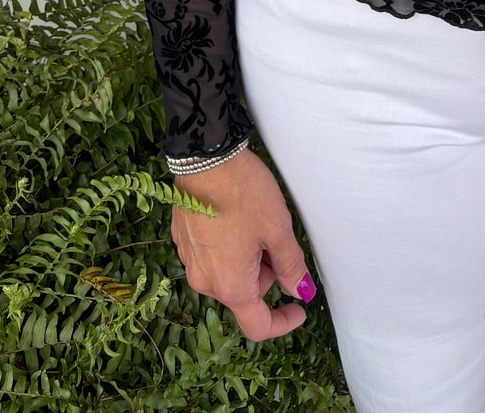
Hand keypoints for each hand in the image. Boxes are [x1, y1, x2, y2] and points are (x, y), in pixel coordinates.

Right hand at [170, 144, 316, 341]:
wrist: (204, 157)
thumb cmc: (244, 192)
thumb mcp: (278, 229)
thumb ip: (291, 266)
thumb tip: (302, 291)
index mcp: (231, 285)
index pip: (258, 326)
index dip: (283, 322)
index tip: (299, 309)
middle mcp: (204, 281)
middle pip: (244, 294)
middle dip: (266, 274)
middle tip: (276, 237)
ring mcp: (189, 261)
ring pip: (228, 274)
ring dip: (247, 260)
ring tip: (255, 222)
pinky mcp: (182, 240)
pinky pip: (211, 257)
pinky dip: (228, 247)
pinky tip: (234, 217)